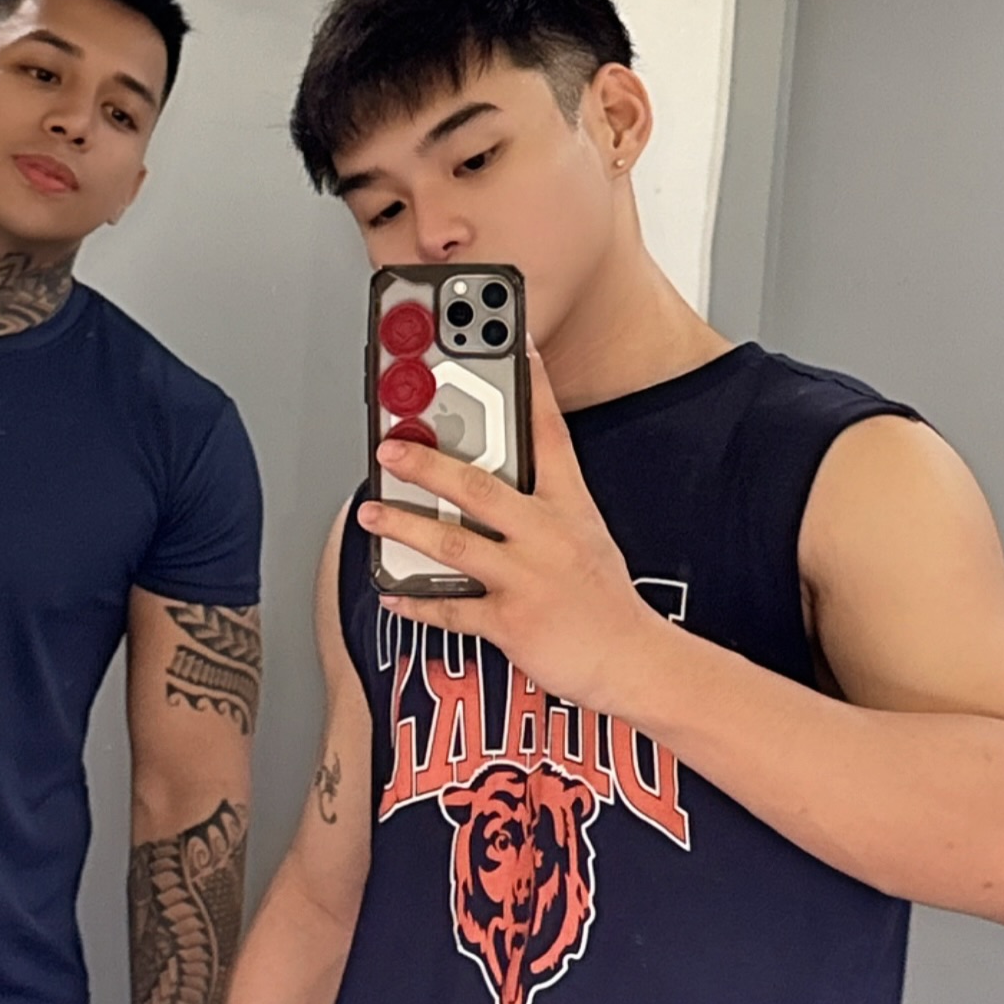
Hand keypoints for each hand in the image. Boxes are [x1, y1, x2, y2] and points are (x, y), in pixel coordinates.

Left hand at [359, 345, 663, 712]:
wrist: (631, 660)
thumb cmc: (604, 600)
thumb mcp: (586, 534)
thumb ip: (544, 505)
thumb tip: (493, 483)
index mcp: (569, 507)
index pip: (550, 434)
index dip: (531, 387)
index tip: (511, 343)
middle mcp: (547, 536)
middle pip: (479, 487)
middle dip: (427, 463)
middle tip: (389, 446)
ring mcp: (528, 579)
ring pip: (454, 544)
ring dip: (405, 525)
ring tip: (371, 510)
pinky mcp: (511, 622)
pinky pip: (451, 610)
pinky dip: (415, 602)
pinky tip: (390, 591)